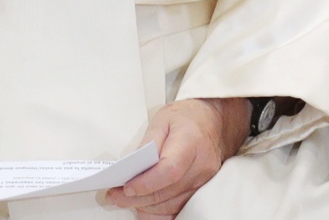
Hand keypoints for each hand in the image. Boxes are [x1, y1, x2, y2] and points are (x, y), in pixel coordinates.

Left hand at [105, 97, 248, 218]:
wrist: (214, 122)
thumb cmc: (187, 118)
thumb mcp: (163, 119)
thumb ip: (148, 142)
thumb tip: (131, 165)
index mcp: (191, 143)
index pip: (170, 170)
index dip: (147, 183)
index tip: (126, 187)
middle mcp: (201, 167)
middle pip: (168, 191)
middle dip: (138, 198)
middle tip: (114, 196)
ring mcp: (204, 182)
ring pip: (173, 205)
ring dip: (146, 207)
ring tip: (124, 200)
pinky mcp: (202, 191)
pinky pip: (181, 209)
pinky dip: (161, 213)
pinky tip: (144, 208)